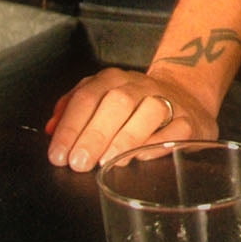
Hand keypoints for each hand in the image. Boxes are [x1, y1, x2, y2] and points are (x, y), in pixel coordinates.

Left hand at [44, 67, 216, 172]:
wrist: (186, 94)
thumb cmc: (134, 105)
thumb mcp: (99, 99)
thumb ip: (72, 112)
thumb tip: (50, 130)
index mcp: (113, 80)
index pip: (87, 97)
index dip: (70, 127)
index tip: (58, 154)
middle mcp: (141, 86)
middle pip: (117, 102)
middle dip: (95, 134)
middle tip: (79, 161)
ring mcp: (169, 101)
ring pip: (150, 111)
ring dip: (126, 138)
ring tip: (107, 161)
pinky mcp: (190, 121)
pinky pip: (174, 131)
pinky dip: (156, 145)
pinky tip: (138, 158)